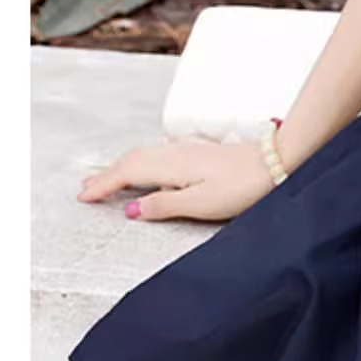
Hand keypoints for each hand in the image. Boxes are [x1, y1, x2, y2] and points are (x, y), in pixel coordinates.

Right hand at [76, 137, 276, 221]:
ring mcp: (187, 149)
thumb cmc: (244, 186)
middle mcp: (175, 152)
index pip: (127, 173)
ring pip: (144, 155)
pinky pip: (158, 154)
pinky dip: (141, 162)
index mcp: (172, 166)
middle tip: (84, 188)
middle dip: (106, 174)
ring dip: (122, 167)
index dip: (103, 185)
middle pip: (131, 160)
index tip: (83, 197)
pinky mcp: (198, 152)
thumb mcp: (202, 204)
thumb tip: (131, 210)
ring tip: (106, 178)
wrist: (277, 163)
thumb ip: (164, 205)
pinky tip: (145, 168)